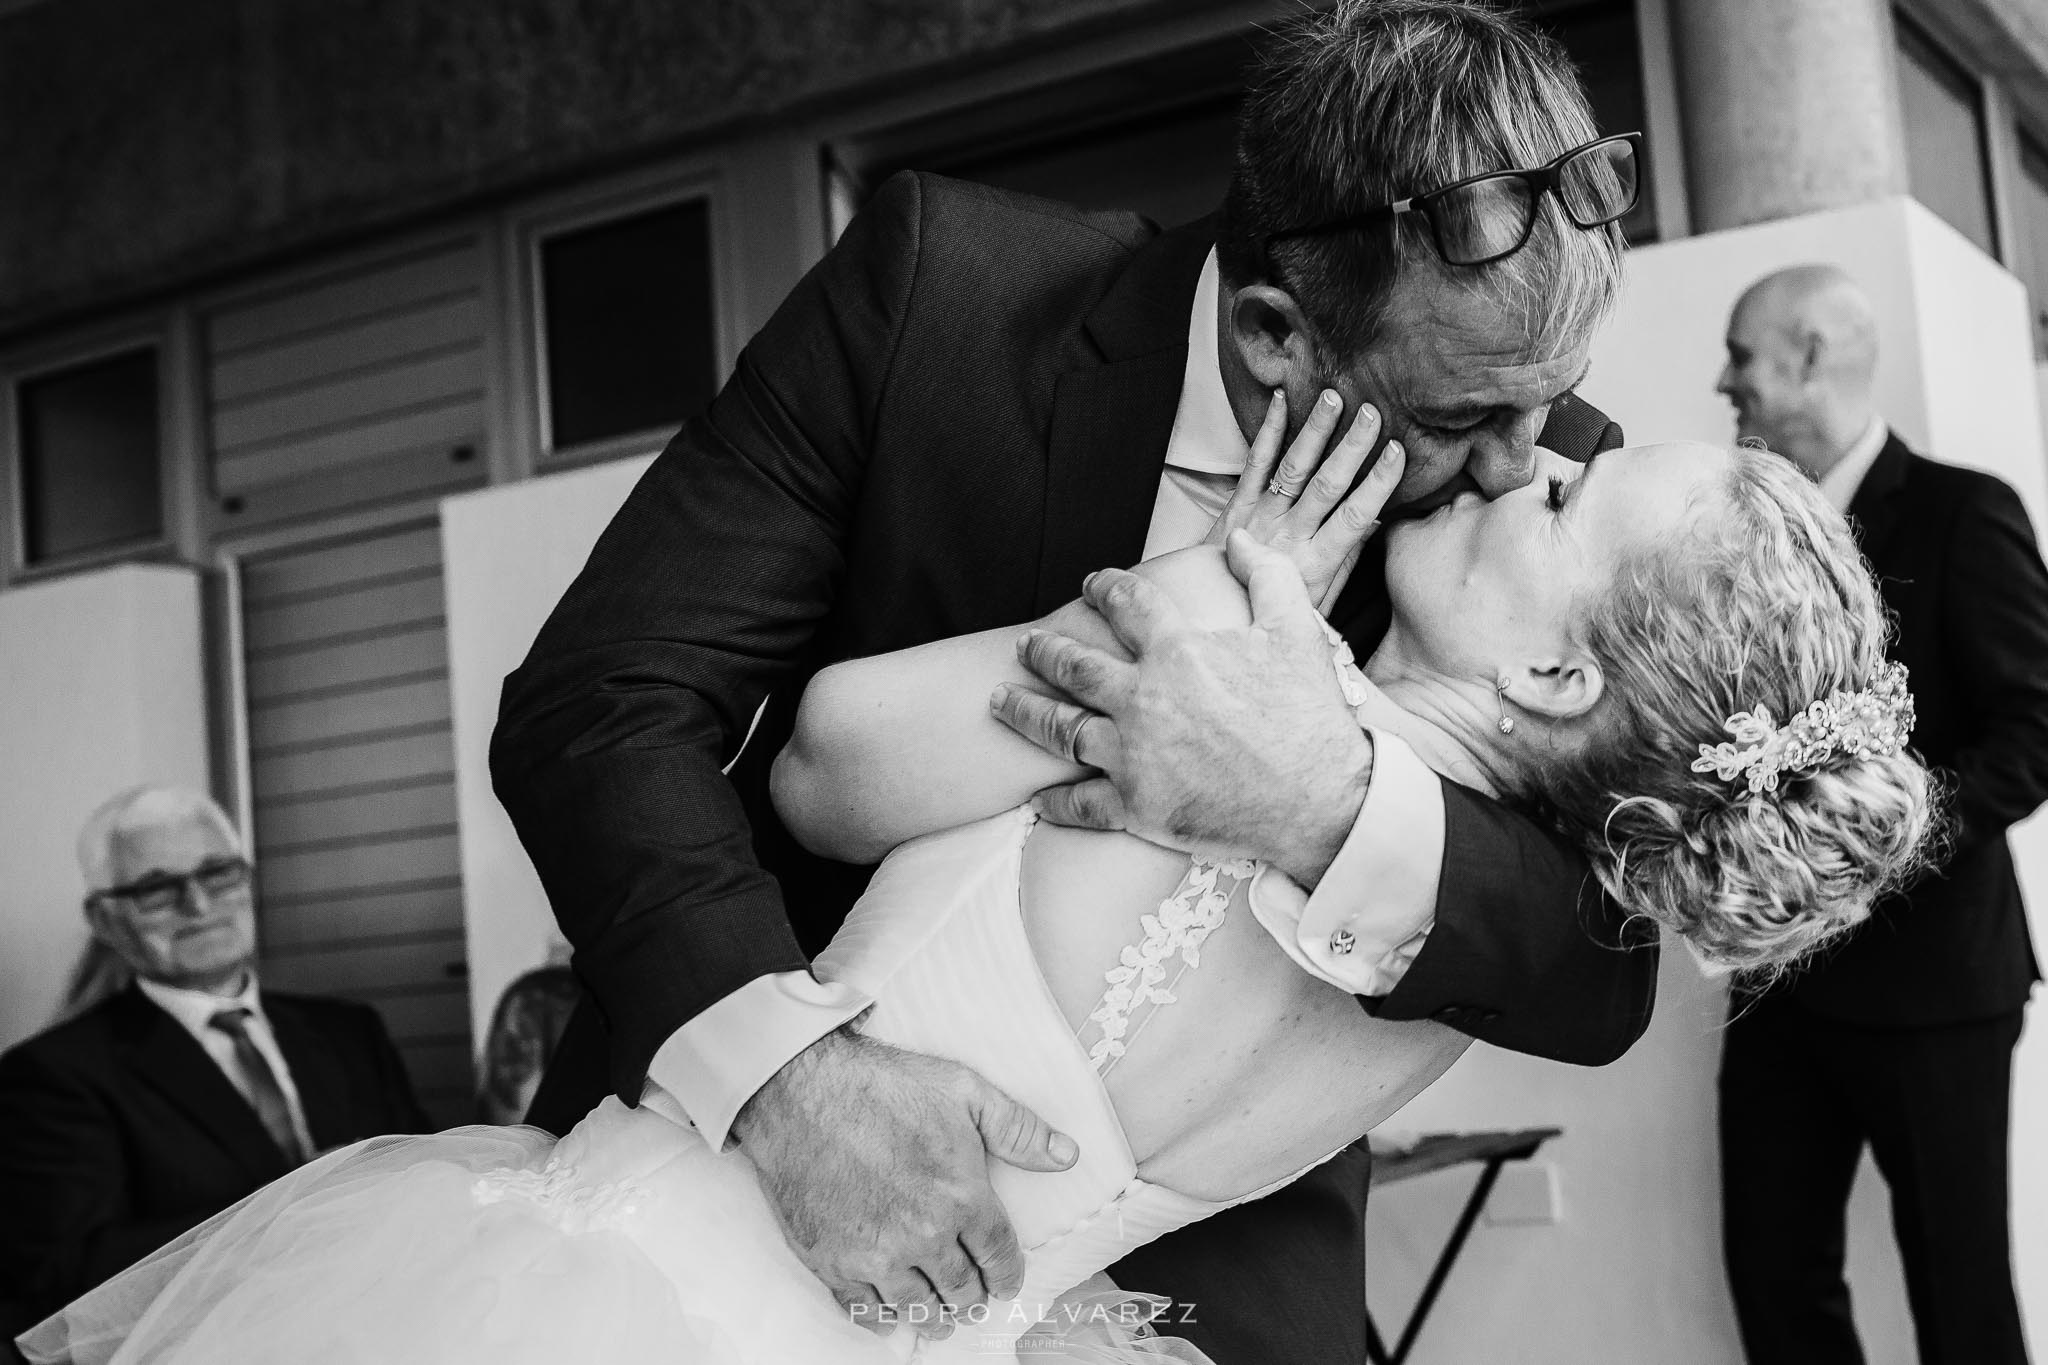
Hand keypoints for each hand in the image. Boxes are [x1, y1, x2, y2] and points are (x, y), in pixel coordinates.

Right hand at [731, 1027, 1077, 1338]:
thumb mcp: (964, 1091)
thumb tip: (1067, 1154)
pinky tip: (891, 1317)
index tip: (1007, 1283)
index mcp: (962, 1198)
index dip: (1007, 1274)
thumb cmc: (881, 1086)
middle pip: (960, 1287)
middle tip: (973, 1299)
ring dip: (934, 1315)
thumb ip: (1019, 1128)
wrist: (800, 1092)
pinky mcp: (832, 1261)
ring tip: (941, 1318)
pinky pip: (864, 1308)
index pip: (998, 1255)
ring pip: (916, 1305)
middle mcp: (923, 1236)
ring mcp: (875, 1254)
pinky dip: (882, 1318)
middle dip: (972, 1296)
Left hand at [991, 531, 1372, 884]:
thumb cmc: (1311, 716)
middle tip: (1025, 645)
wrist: (1323, 800)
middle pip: (1073, 666)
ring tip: (1000, 700)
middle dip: (1043, 651)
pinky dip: (1053, 801)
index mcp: (1178, 652)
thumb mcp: (1297, 630)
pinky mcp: (1137, 807)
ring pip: (1059, 730)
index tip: (1092, 584)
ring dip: (1023, 712)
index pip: (1126, 604)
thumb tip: (1238, 539)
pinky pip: (1080, 805)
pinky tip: (1034, 796)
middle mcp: (1144, 701)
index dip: (1104, 587)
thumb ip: (1266, 576)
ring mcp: (1134, 757)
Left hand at [1205, 389, 1403, 612]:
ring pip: (1292, 468)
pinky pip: (1254, 464)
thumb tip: (1375, 522)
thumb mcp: (1317, 602)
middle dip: (1351, 447)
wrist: (1213, 618)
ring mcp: (1260, 518)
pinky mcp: (1236, 506)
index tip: (1398, 452)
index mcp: (1315, 562)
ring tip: (1333, 397)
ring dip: (1315, 430)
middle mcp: (1289, 536)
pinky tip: (1281, 401)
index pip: (1354, 517)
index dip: (1377, 483)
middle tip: (1372, 414)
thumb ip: (1345, 563)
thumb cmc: (1273, 612)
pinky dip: (1268, 431)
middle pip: (1325, 486)